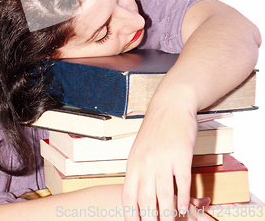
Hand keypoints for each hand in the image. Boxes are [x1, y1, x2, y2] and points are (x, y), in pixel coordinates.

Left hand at [122, 92, 198, 220]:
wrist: (171, 104)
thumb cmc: (156, 127)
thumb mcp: (140, 148)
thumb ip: (139, 170)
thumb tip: (138, 196)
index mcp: (133, 162)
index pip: (128, 196)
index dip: (131, 216)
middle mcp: (146, 162)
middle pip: (146, 201)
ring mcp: (164, 159)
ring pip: (165, 197)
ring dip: (169, 215)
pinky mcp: (181, 156)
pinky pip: (182, 184)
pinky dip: (184, 200)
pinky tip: (185, 209)